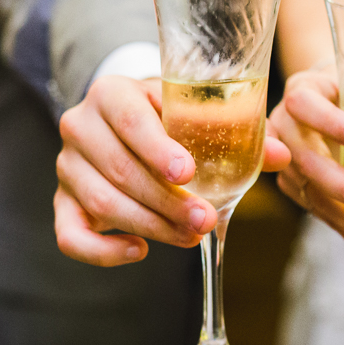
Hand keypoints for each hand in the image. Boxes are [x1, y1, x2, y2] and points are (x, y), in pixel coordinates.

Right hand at [54, 75, 289, 265]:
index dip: (158, 149)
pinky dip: (103, 251)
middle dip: (167, 201)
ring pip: (102, 203)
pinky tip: (140, 250)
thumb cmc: (166, 115)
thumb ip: (236, 131)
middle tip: (206, 220)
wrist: (122, 120)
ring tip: (190, 236)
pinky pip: (70, 235)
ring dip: (150, 225)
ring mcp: (67, 166)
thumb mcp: (193, 112)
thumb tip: (282, 156)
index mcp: (111, 93)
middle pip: (120, 169)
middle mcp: (80, 126)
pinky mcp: (62, 202)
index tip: (188, 175)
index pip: (130, 121)